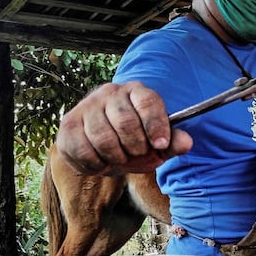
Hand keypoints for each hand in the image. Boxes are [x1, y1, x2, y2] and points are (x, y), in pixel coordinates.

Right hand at [55, 81, 192, 174]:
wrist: (106, 143)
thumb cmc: (137, 140)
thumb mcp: (159, 142)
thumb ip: (173, 142)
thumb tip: (187, 143)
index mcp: (137, 91)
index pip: (148, 103)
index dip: (156, 126)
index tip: (161, 145)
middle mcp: (110, 93)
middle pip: (125, 122)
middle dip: (136, 147)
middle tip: (137, 153)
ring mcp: (86, 107)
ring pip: (103, 138)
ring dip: (116, 157)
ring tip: (120, 158)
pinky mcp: (68, 125)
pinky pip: (82, 150)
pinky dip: (96, 164)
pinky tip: (102, 161)